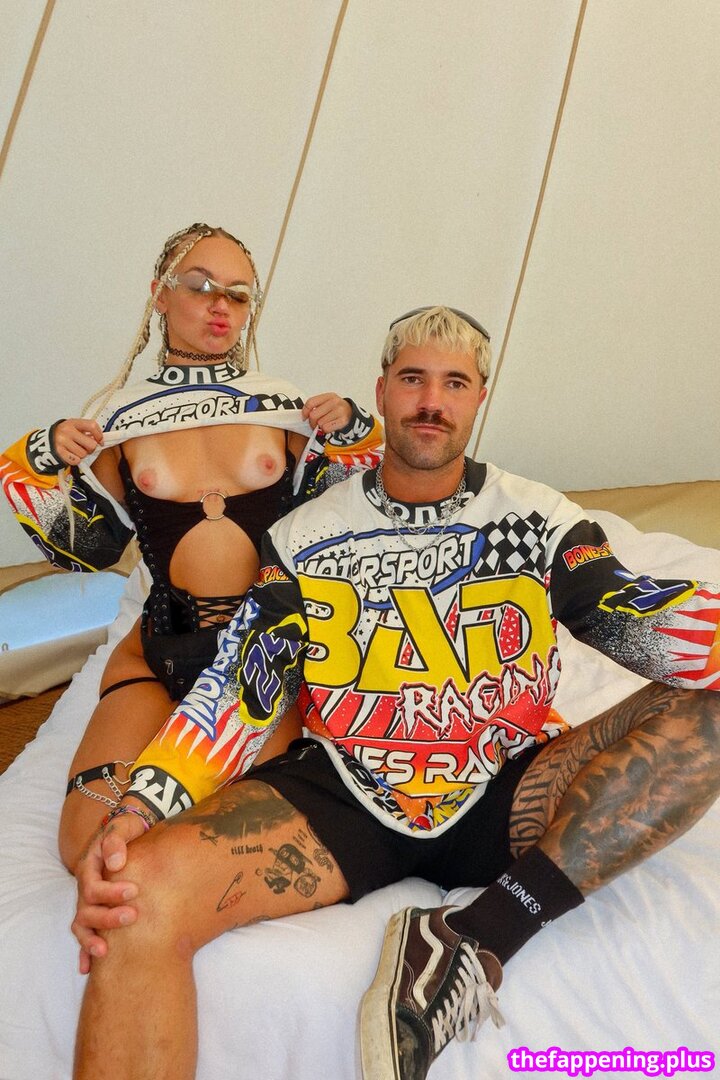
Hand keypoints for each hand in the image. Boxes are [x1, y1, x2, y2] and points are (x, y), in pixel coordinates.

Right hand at [53, 418, 103, 465]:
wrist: (45, 441)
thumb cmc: (64, 434)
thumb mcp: (74, 427)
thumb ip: (87, 431)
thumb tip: (100, 441)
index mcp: (73, 422)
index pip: (92, 426)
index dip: (99, 435)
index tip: (100, 441)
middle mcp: (67, 431)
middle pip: (91, 444)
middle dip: (91, 448)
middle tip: (86, 448)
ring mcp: (63, 441)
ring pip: (84, 454)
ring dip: (82, 455)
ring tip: (76, 450)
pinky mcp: (59, 452)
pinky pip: (76, 460)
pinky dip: (76, 460)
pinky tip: (72, 455)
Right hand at [71, 811, 145, 972]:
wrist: (134, 830)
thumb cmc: (129, 828)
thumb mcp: (122, 827)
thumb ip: (116, 840)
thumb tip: (115, 863)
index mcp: (89, 866)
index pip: (92, 886)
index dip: (110, 892)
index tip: (134, 891)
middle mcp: (85, 886)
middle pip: (87, 908)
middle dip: (107, 917)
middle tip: (133, 916)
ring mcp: (88, 901)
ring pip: (82, 924)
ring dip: (91, 940)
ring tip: (104, 952)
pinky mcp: (97, 910)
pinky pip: (86, 932)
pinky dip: (85, 950)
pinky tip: (87, 968)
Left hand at [302, 394, 351, 433]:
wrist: (352, 415)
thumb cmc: (337, 410)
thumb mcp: (328, 403)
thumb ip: (317, 406)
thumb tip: (304, 415)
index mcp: (329, 396)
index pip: (311, 402)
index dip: (305, 411)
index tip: (304, 417)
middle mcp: (335, 402)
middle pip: (314, 415)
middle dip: (312, 422)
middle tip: (315, 424)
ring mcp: (339, 411)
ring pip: (320, 423)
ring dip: (320, 427)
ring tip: (324, 425)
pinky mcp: (343, 421)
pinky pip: (326, 428)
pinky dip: (326, 430)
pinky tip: (330, 427)